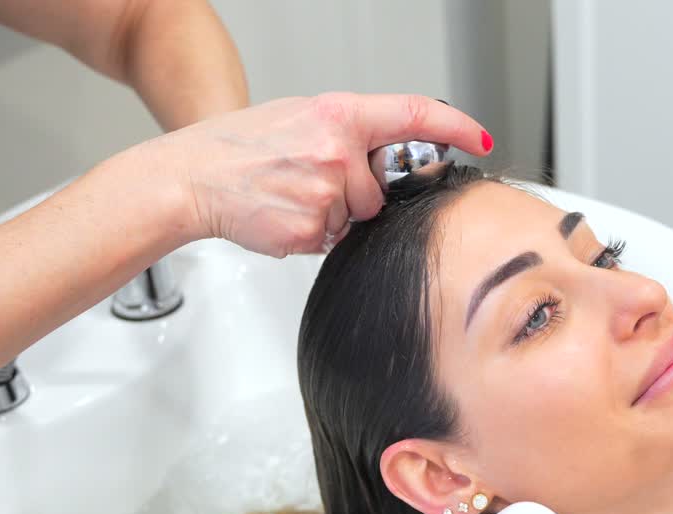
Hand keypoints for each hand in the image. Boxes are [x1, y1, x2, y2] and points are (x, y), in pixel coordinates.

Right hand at [152, 92, 492, 256]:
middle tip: (309, 180)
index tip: (479, 137)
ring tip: (289, 195)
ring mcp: (326, 192)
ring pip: (355, 218)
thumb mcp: (301, 118)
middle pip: (380, 191)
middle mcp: (337, 150)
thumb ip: (349, 134)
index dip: (455, 125)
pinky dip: (309, 233)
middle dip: (355, 194)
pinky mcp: (311, 230)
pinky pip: (330, 240)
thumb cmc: (242, 147)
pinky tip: (282, 214)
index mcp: (338, 115)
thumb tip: (389, 157)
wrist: (192, 177)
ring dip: (330, 215)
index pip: (414, 114)